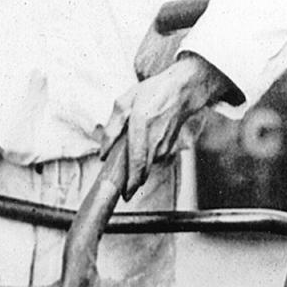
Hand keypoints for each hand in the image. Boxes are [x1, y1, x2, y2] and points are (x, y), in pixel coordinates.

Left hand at [124, 53, 231, 196]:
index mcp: (141, 125)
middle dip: (132, 184)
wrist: (182, 91)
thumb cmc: (152, 94)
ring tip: (128, 164)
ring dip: (137, 170)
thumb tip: (104, 153)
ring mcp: (164, 145)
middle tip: (123, 191)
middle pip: (143, 172)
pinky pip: (152, 159)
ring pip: (147, 167)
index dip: (131, 181)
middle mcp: (155, 139)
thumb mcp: (124, 102)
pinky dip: (144, 161)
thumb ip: (112, 128)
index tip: (124, 194)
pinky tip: (140, 151)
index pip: (137, 160)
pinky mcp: (169, 147)